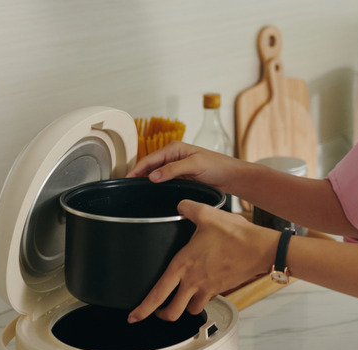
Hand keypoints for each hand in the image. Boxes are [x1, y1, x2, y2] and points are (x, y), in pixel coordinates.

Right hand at [127, 141, 248, 192]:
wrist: (230, 176)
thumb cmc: (217, 166)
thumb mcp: (194, 165)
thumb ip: (173, 170)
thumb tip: (153, 176)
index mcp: (174, 149)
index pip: (149, 159)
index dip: (136, 169)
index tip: (127, 179)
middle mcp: (172, 156)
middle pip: (149, 167)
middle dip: (138, 175)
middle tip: (127, 188)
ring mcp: (175, 167)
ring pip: (155, 175)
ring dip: (146, 181)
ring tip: (135, 191)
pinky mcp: (180, 177)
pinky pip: (163, 181)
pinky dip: (156, 186)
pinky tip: (151, 193)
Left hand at [127, 199, 278, 322]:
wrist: (260, 248)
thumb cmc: (235, 235)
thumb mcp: (207, 215)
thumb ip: (189, 208)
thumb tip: (180, 204)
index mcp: (183, 265)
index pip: (157, 293)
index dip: (143, 309)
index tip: (134, 316)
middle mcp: (193, 281)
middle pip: (171, 312)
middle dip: (162, 315)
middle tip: (157, 311)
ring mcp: (207, 288)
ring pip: (189, 309)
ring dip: (183, 308)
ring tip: (179, 300)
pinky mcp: (220, 288)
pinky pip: (206, 301)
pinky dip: (201, 300)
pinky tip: (201, 289)